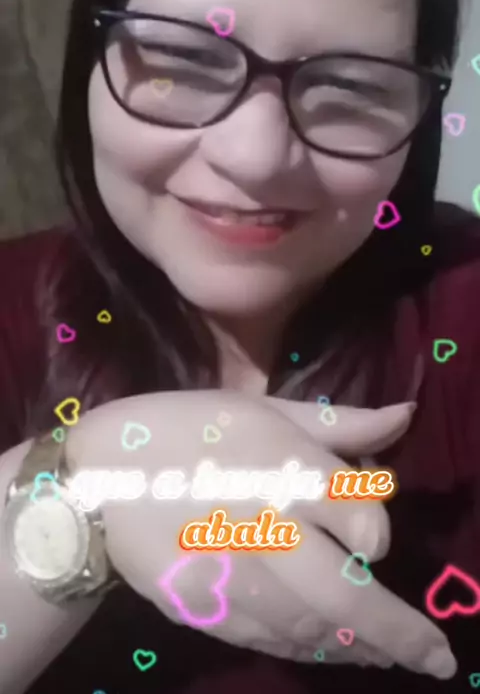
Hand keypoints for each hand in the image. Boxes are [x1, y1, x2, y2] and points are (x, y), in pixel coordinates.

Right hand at [67, 391, 455, 677]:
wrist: (96, 478)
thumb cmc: (186, 429)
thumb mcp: (263, 410)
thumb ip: (339, 422)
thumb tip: (406, 414)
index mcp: (283, 467)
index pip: (363, 517)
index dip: (377, 531)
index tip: (373, 538)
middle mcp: (265, 526)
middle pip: (348, 596)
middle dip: (401, 635)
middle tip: (439, 661)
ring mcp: (230, 576)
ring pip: (311, 628)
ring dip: (358, 648)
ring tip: (390, 657)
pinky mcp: (202, 609)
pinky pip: (269, 639)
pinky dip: (306, 649)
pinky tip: (329, 651)